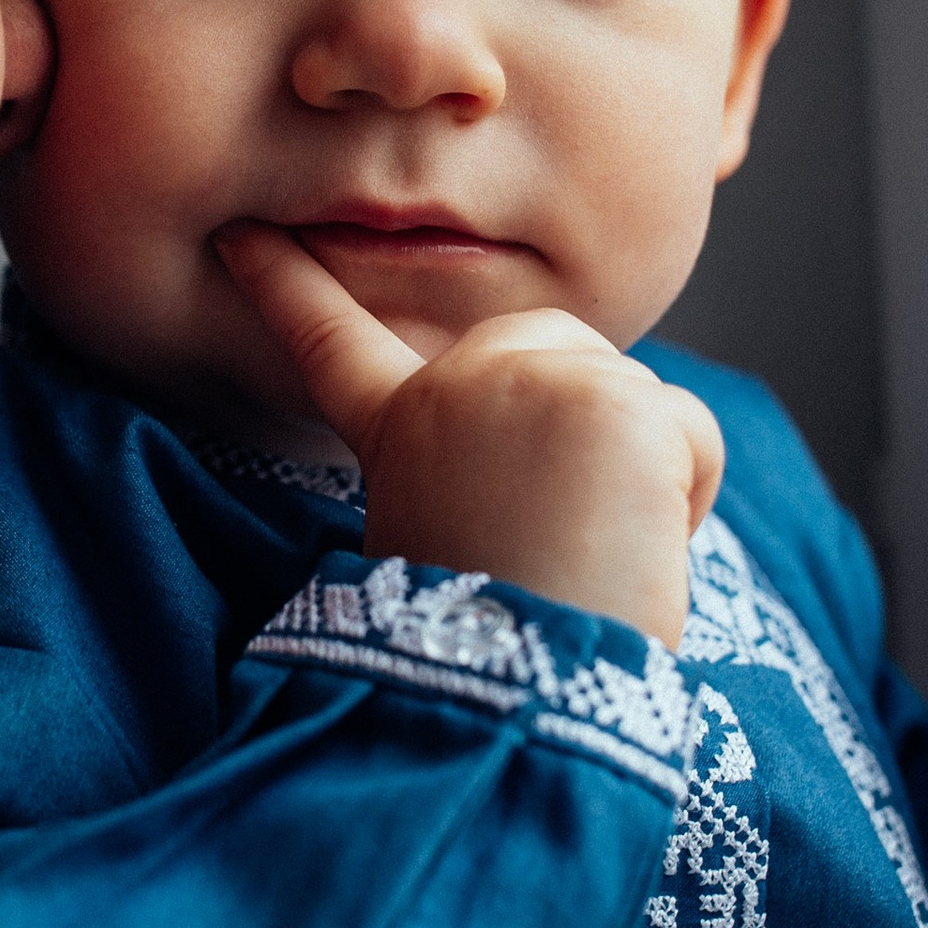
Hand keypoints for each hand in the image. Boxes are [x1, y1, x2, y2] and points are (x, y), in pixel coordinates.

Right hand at [215, 223, 721, 650]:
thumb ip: (474, 471)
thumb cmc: (499, 647)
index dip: (284, 286)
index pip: (331, 342)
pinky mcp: (608, 395)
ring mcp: (529, 378)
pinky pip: (687, 430)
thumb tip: (544, 473)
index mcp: (398, 432)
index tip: (240, 235)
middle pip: (556, 350)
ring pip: (633, 395)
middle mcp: (452, 386)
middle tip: (562, 530)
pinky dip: (687, 493)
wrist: (519, 692)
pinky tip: (636, 544)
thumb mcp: (451, 538)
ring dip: (642, 477)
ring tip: (591, 554)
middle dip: (589, 420)